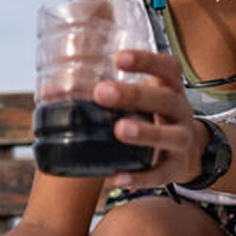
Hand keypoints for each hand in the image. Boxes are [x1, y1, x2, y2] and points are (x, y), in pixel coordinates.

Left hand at [93, 49, 207, 188]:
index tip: (118, 58)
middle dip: (135, 95)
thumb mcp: (140, 99)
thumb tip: (50, 92)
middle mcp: (180, 111)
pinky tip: (118, 177)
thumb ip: (102, 94)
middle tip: (101, 92)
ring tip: (120, 130)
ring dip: (146, 132)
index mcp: (170, 88)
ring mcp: (182, 140)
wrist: (186, 151)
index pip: (167, 68)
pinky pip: (162, 174)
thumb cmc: (152, 116)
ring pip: (172, 136)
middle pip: (166, 99)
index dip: (146, 61)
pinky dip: (141, 177)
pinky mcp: (176, 168)